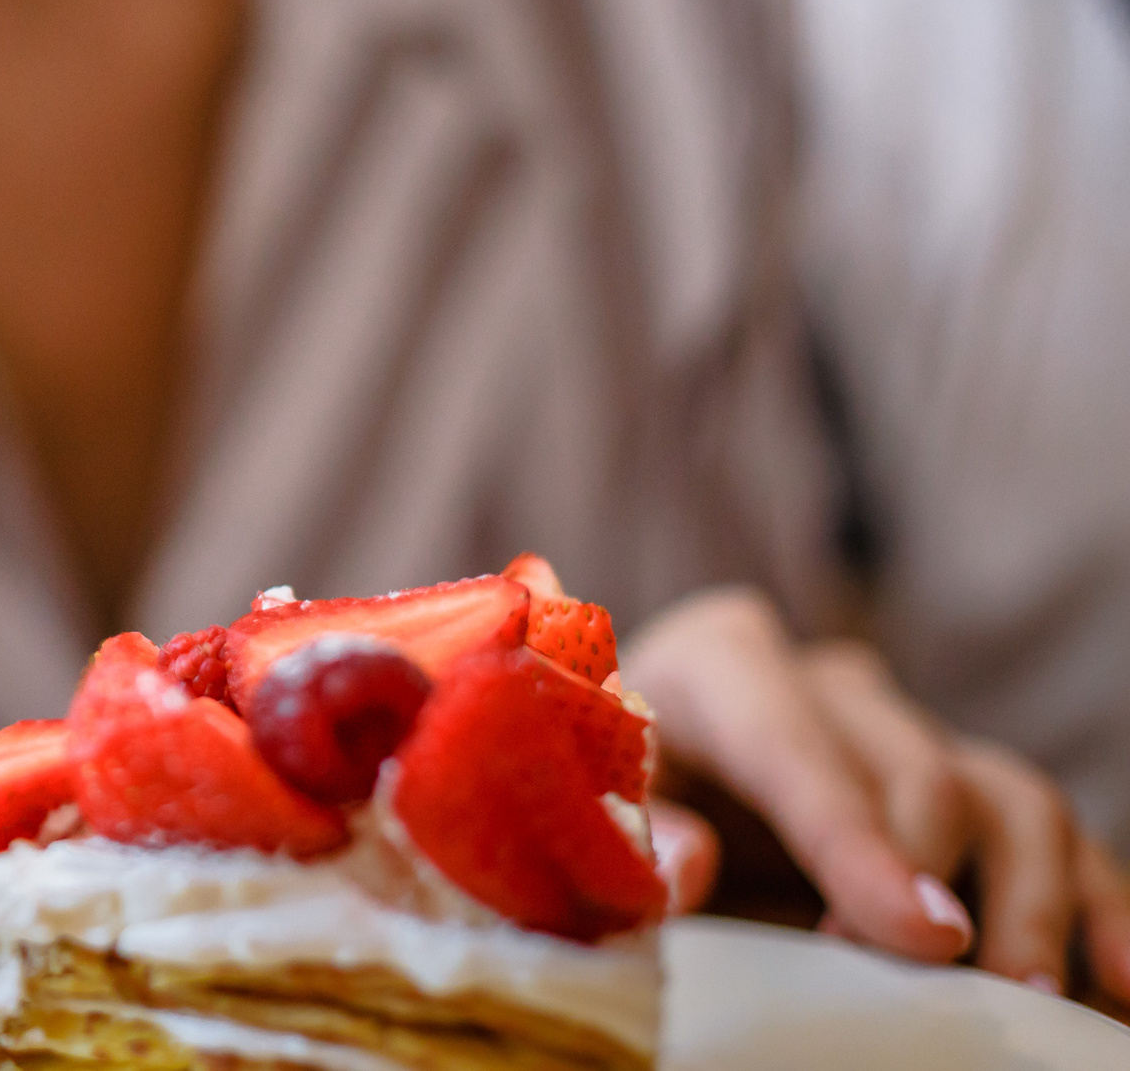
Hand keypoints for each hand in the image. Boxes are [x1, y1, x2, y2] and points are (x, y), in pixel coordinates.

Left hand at [624, 586, 1129, 1004]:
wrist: (629, 785)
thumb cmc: (600, 793)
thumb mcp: (583, 799)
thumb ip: (628, 829)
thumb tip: (686, 874)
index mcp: (719, 664)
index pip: (793, 742)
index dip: (858, 841)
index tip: (921, 937)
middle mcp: (827, 686)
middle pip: (917, 771)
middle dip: (936, 881)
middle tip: (940, 987)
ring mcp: (905, 734)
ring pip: (1008, 792)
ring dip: (1033, 898)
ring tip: (1028, 997)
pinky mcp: (959, 791)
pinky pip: (1051, 834)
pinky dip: (1092, 900)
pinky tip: (1113, 982)